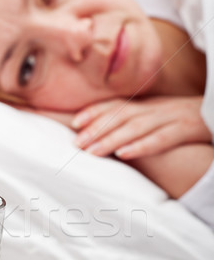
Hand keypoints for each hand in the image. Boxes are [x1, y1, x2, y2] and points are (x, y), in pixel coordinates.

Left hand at [70, 96, 212, 158]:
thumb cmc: (184, 120)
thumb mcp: (158, 116)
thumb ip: (135, 121)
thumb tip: (106, 134)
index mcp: (147, 105)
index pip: (116, 105)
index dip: (95, 112)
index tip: (73, 122)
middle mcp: (155, 109)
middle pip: (121, 117)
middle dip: (97, 129)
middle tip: (76, 143)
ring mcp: (170, 118)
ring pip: (136, 128)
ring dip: (111, 139)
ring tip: (91, 151)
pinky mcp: (186, 130)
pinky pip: (161, 139)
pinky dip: (141, 146)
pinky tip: (124, 154)